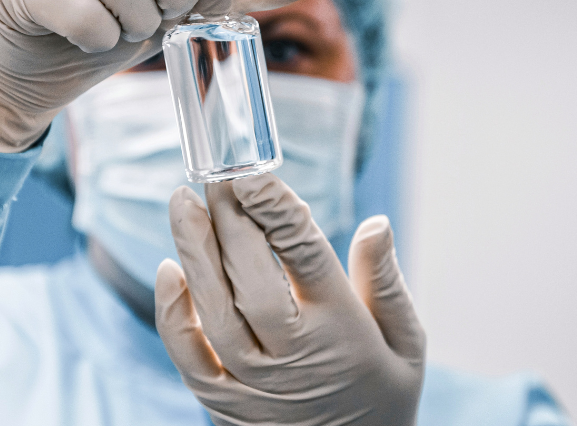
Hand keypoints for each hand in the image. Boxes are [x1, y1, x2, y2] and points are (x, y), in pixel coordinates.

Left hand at [155, 174, 425, 425]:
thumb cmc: (383, 393)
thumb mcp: (407, 343)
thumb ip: (387, 282)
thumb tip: (376, 223)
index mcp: (343, 328)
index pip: (305, 255)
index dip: (275, 209)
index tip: (251, 173)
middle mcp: (295, 353)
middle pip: (251, 280)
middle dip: (228, 222)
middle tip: (213, 178)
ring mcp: (255, 381)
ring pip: (214, 312)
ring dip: (193, 253)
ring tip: (181, 203)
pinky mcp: (224, 402)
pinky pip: (189, 357)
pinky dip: (172, 315)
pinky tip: (168, 270)